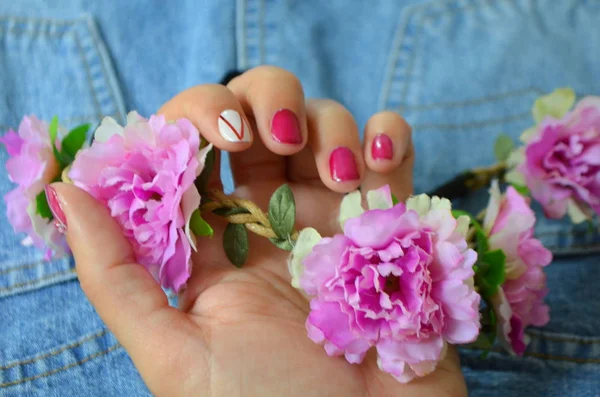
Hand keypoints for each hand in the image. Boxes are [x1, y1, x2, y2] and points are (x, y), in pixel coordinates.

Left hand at [52, 66, 465, 396]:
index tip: (205, 139)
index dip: (193, 120)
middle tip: (269, 141)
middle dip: (262, 101)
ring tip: (336, 176)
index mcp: (216, 241)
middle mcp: (273, 217)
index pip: (192, 146)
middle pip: (258, 112)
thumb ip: (116, 276)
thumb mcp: (175, 354)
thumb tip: (68, 192)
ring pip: (323, 119)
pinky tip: (377, 164)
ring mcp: (334, 213)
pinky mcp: (391, 219)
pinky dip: (387, 135)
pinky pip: (390, 148)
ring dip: (326, 124)